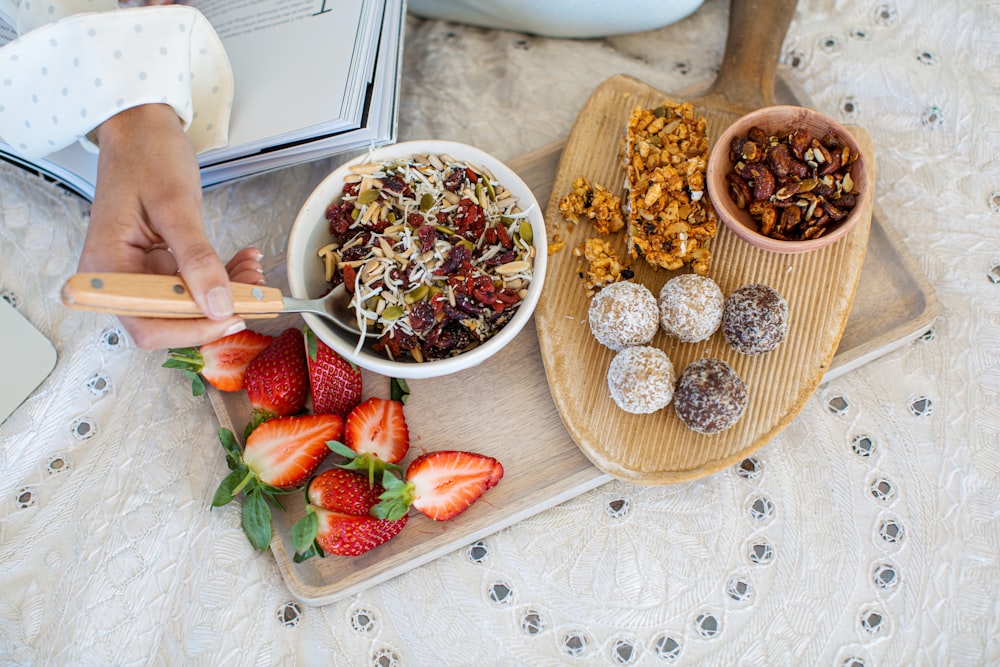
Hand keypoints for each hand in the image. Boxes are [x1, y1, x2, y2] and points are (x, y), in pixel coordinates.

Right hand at [78, 104, 262, 349]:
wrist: (140, 129)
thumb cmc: (146, 155)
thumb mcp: (175, 205)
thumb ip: (197, 257)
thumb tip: (218, 304)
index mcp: (106, 268)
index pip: (146, 325)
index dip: (191, 329)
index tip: (232, 315)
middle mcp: (118, 278)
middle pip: (168, 321)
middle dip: (214, 311)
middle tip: (255, 292)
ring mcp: (138, 273)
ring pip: (185, 306)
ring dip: (224, 296)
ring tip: (252, 272)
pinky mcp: (158, 265)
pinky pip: (192, 286)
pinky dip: (221, 280)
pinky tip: (242, 264)